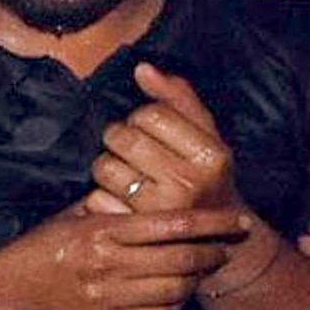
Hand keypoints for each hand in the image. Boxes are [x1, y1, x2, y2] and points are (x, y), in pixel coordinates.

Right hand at [0, 200, 250, 309]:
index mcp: (101, 231)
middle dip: (212, 252)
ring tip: (203, 270)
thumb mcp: (68, 218)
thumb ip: (108, 207)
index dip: (211, 223)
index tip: (236, 220)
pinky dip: (177, 306)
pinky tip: (179, 295)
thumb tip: (148, 192)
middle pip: (181, 259)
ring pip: (175, 289)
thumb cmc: (35, 251)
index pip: (171, 224)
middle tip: (227, 246)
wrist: (1, 296)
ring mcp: (109, 297)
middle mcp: (108, 264)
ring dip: (196, 280)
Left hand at [86, 63, 239, 225]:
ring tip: (126, 176)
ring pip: (104, 167)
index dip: (142, 118)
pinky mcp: (133, 231)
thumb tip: (143, 69)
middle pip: (123, 138)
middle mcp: (188, 183)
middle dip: (120, 138)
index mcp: (211, 156)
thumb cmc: (205, 177)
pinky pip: (94, 198)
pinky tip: (119, 202)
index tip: (150, 130)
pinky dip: (100, 198)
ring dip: (107, 168)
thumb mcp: (207, 138)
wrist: (215, 241)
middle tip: (131, 151)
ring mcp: (159, 210)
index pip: (151, 114)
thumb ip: (178, 99)